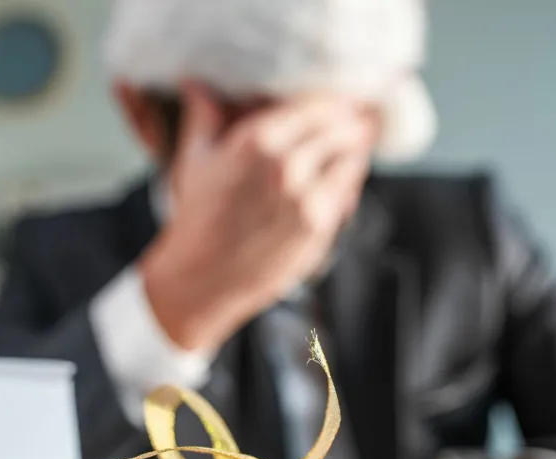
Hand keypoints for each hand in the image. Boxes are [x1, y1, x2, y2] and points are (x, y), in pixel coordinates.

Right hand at [141, 83, 378, 351]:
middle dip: (352, 121)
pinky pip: (349, 191)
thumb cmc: (197, 218)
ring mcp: (309, 200)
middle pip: (343, 127)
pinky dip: (349, 179)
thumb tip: (196, 83)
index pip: (318, 104)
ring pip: (353, 158)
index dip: (335, 99)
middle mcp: (287, 167)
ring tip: (355, 142)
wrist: (202, 279)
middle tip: (359, 115)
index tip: (341, 98)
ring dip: (355, 148)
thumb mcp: (196, 159)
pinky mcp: (322, 228)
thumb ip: (204, 114)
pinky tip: (341, 176)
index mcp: (257, 141)